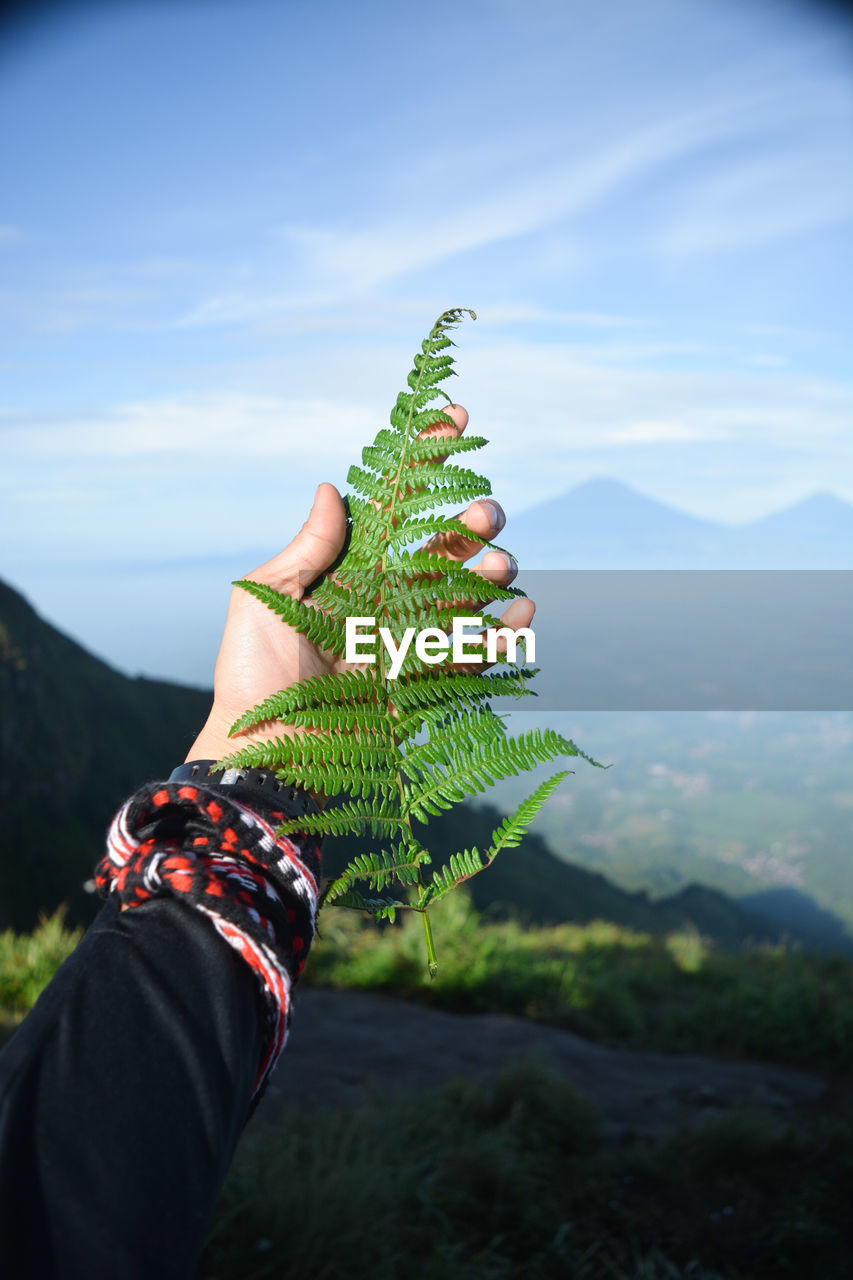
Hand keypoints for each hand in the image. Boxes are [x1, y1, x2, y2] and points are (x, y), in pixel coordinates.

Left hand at [186, 405, 534, 765]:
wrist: (262, 752)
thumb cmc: (254, 673)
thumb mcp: (265, 597)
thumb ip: (308, 548)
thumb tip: (332, 488)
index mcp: (348, 572)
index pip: (394, 508)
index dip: (425, 462)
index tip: (456, 419)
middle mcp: (383, 600)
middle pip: (443, 549)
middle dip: (472, 523)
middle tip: (486, 514)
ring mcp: (407, 641)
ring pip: (466, 595)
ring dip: (492, 574)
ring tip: (501, 568)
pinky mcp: (424, 687)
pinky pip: (473, 656)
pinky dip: (503, 637)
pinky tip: (521, 617)